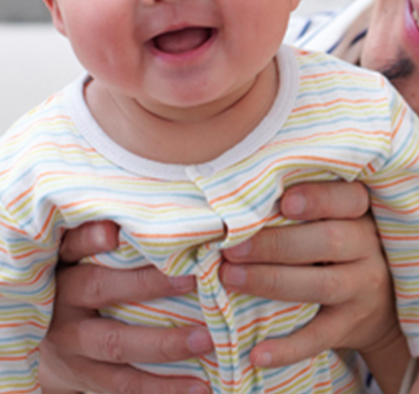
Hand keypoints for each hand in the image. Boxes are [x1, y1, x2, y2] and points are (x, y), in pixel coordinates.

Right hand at [39, 221, 213, 393]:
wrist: (44, 342)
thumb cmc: (82, 280)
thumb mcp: (81, 255)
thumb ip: (107, 234)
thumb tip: (156, 208)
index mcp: (65, 266)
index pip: (74, 246)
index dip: (91, 239)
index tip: (116, 233)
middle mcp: (63, 304)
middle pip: (101, 289)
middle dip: (149, 284)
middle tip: (195, 280)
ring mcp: (72, 345)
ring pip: (117, 345)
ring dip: (165, 344)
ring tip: (208, 340)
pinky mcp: (83, 377)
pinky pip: (123, 386)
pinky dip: (162, 388)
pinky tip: (199, 387)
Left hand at [220, 181, 406, 378]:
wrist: (384, 304)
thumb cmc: (344, 247)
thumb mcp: (341, 220)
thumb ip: (311, 206)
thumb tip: (248, 193)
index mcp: (364, 215)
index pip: (351, 199)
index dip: (319, 199)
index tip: (284, 201)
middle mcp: (369, 248)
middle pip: (328, 241)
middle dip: (276, 243)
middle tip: (233, 246)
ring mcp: (363, 288)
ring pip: (321, 285)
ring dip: (272, 280)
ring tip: (230, 276)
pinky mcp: (352, 325)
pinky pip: (320, 337)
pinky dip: (288, 347)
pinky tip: (257, 352)